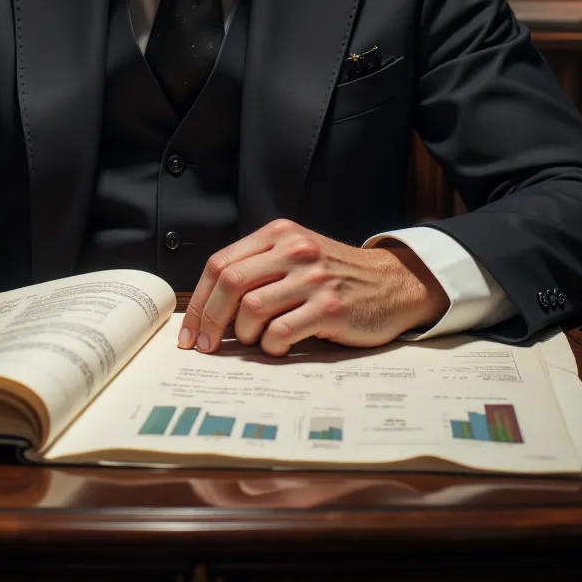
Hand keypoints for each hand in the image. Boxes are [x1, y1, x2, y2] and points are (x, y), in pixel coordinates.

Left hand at [178, 219, 448, 356]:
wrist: (391, 284)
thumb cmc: (335, 276)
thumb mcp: (296, 255)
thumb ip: (258, 268)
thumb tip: (208, 308)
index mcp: (279, 234)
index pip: (220, 264)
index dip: (199, 302)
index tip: (190, 332)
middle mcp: (294, 250)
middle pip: (230, 283)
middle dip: (209, 320)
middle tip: (205, 347)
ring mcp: (313, 278)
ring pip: (252, 308)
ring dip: (244, 334)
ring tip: (254, 341)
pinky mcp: (330, 307)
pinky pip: (281, 331)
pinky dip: (271, 346)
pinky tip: (279, 346)